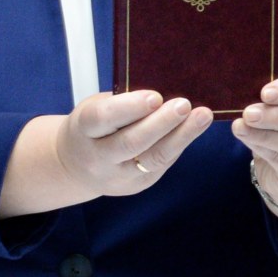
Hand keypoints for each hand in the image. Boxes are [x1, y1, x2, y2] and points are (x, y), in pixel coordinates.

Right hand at [55, 90, 213, 195]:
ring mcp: (118, 176)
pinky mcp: (137, 185)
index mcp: (83, 129)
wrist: (76, 166)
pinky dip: (179, 144)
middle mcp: (98, 157)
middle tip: (184, 105)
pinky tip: (193, 128)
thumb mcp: (95, 108)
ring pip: (153, 158)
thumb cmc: (92, 127)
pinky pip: (161, 164)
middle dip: (161, 123)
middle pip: (131, 142)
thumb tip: (163, 91)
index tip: (155, 96)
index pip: (103, 118)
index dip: (129, 107)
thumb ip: (122, 103)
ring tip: (202, 116)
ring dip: (181, 136)